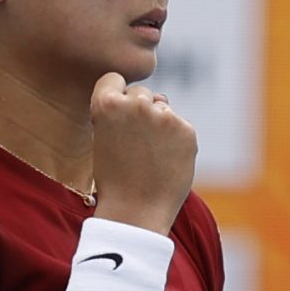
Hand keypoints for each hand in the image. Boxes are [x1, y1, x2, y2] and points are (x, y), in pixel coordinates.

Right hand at [88, 71, 197, 231]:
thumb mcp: (103, 137)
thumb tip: (155, 98)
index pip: (114, 79)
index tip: (117, 116)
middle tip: (135, 143)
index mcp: (106, 103)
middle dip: (140, 111)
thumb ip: (122, 113)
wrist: (136, 211)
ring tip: (149, 156)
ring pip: (163, 109)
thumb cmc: (114, 179)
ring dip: (160, 125)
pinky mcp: (186, 130)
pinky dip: (176, 140)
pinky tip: (165, 161)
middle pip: (142, 93)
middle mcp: (136, 104)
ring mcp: (163, 116)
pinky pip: (180, 127)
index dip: (116, 97)